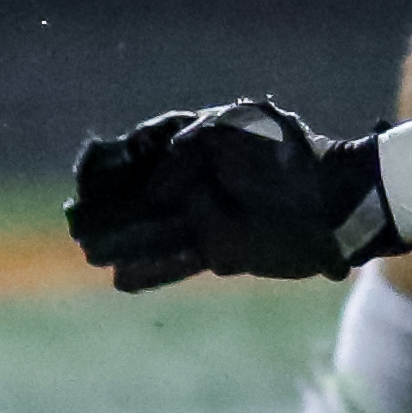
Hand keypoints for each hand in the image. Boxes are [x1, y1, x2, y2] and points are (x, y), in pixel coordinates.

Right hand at [66, 98, 401, 290]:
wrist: (334, 201)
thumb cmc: (285, 158)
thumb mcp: (225, 133)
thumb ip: (181, 152)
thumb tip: (154, 196)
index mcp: (200, 139)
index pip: (143, 147)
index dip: (113, 162)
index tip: (86, 177)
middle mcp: (199, 178)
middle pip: (141, 192)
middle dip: (109, 205)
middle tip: (77, 220)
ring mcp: (209, 215)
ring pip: (154, 229)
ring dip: (123, 239)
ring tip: (88, 250)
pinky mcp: (223, 251)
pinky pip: (179, 260)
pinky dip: (152, 270)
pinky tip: (122, 279)